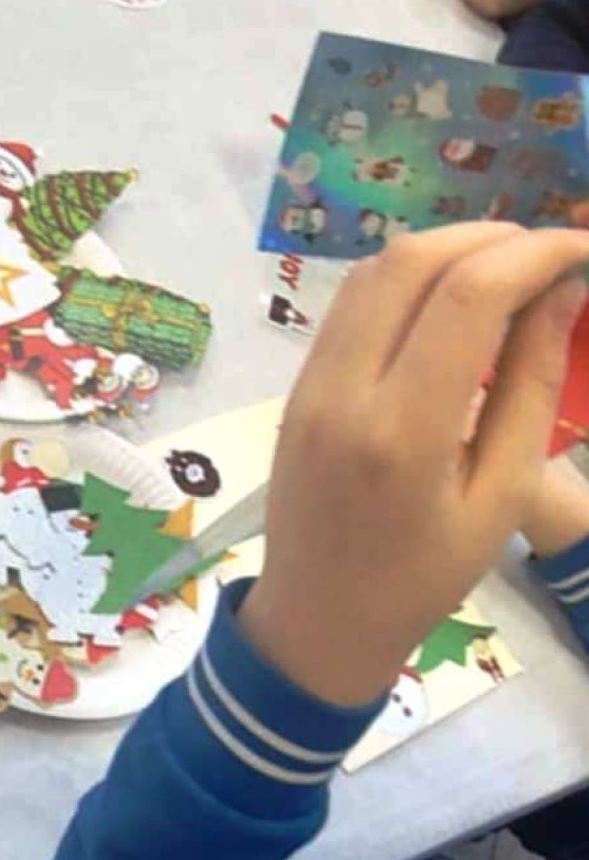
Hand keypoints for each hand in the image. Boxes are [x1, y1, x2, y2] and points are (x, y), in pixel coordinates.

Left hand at [238, 223, 587, 707]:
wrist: (319, 621)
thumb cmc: (424, 577)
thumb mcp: (500, 496)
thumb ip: (530, 388)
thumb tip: (562, 291)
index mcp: (403, 433)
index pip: (468, 297)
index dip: (533, 255)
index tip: (582, 249)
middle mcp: (345, 392)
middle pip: (416, 262)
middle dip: (493, 238)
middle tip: (551, 252)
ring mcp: (311, 383)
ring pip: (376, 270)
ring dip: (448, 246)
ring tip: (510, 264)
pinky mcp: (298, 382)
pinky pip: (351, 301)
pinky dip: (408, 274)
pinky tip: (453, 290)